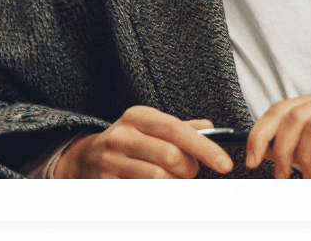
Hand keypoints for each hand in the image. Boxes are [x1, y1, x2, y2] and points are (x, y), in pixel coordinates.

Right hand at [56, 107, 233, 178]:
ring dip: (175, 184)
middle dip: (190, 169)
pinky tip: (159, 188)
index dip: (205, 148)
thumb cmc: (130, 140)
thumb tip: (210, 127)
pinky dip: (158, 194)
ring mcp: (110, 160)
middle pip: (171, 157)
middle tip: (190, 172)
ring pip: (158, 178)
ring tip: (174, 180)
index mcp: (138, 116)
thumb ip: (182, 126)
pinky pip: (142, 193)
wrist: (85, 157)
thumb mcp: (151, 126)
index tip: (225, 164)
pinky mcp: (104, 183)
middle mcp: (122, 135)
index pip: (179, 130)